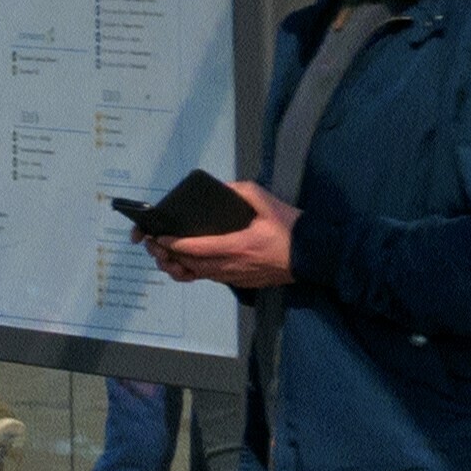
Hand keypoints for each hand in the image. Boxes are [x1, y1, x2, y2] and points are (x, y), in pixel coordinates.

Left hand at [152, 180, 295, 292]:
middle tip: (153, 244)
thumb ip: (244, 192)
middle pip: (192, 264)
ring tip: (163, 254)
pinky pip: (212, 279)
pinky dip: (196, 272)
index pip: (198, 248)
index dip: (175, 244)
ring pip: (200, 275)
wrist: (317, 257)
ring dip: (179, 266)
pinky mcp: (243, 282)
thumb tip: (222, 188)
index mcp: (239, 246)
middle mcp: (234, 265)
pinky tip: (187, 263)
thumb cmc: (292, 230)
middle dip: (169, 254)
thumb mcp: (269, 204)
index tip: (158, 237)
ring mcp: (238, 277)